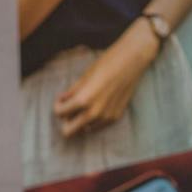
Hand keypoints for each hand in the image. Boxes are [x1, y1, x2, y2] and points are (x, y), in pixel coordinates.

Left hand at [53, 23, 160, 138]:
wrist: (133, 59)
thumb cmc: (107, 63)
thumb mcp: (84, 77)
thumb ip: (71, 92)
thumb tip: (62, 101)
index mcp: (83, 101)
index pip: (59, 114)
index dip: (58, 106)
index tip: (62, 99)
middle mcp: (94, 113)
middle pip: (68, 132)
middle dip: (66, 120)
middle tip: (70, 108)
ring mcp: (106, 117)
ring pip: (83, 129)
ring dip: (80, 120)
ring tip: (85, 104)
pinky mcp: (115, 117)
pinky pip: (97, 125)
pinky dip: (93, 118)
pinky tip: (98, 104)